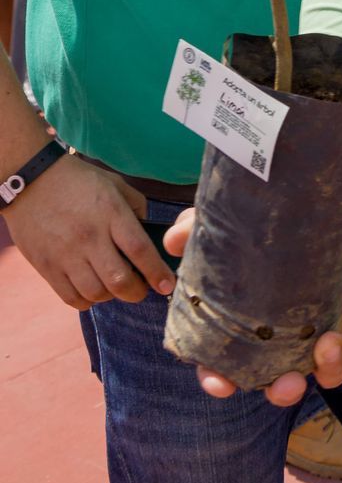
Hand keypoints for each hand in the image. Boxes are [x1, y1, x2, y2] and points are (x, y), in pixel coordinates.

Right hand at [6, 153, 175, 307]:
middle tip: (141, 290)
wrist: (33, 182)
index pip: (140, 250)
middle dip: (137, 292)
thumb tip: (149, 233)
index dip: (157, 272)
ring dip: (111, 296)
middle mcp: (90, 237)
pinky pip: (70, 297)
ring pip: (96, 293)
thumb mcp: (115, 185)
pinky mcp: (47, 266)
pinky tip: (92, 289)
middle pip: (119, 280)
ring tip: (114, 287)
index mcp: (111, 213)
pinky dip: (86, 301)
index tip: (167, 285)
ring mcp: (66, 254)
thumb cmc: (80, 181)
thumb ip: (136, 208)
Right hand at [163, 209, 341, 405]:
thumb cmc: (257, 223)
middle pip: (281, 380)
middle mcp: (281, 335)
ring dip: (330, 363)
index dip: (218, 380)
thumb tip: (175, 238)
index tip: (221, 383)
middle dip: (284, 389)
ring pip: (328, 363)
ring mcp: (316, 322)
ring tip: (328, 342)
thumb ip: (198, 229)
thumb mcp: (226, 222)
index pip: (224, 367)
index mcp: (242, 328)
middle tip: (287, 382)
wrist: (309, 199)